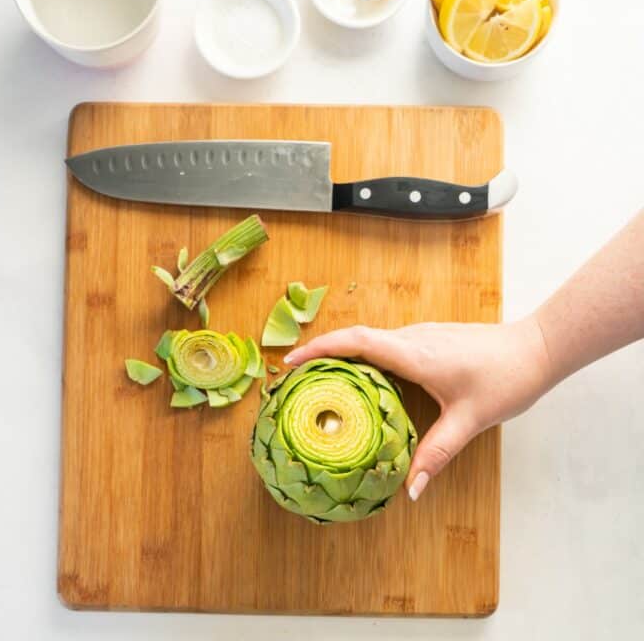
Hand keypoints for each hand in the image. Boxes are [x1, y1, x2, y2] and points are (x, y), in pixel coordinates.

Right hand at [283, 317, 552, 500]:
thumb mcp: (469, 420)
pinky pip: (384, 344)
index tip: (290, 361)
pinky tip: (361, 381)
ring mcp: (419, 335)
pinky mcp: (427, 339)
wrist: (536, 348)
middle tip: (294, 378)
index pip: (355, 342)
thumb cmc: (506, 380)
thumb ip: (437, 453)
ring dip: (340, 354)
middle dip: (320, 352)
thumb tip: (410, 490)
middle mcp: (411, 339)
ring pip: (369, 340)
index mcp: (414, 354)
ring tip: (318, 381)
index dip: (319, 348)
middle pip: (354, 338)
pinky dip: (362, 357)